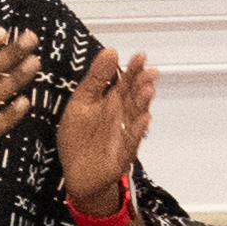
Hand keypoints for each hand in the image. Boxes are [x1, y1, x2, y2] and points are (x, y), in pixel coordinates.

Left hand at [56, 48, 159, 208]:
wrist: (78, 174)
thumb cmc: (79, 138)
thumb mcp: (82, 102)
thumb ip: (95, 79)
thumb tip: (110, 51)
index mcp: (110, 101)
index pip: (125, 81)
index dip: (132, 69)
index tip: (140, 56)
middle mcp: (121, 115)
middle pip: (133, 97)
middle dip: (141, 84)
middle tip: (148, 72)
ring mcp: (124, 133)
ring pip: (136, 116)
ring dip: (142, 104)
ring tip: (147, 91)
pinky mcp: (123, 153)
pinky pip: (132, 141)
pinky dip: (138, 131)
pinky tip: (143, 119)